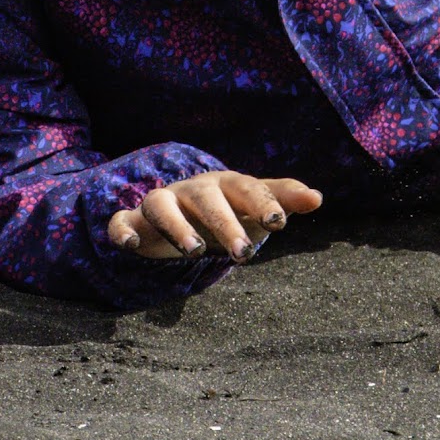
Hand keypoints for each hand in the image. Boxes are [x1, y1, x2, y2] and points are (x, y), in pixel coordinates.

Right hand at [103, 171, 322, 261]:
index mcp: (225, 184)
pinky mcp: (134, 223)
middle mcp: (191, 190)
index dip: (263, 201)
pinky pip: (121, 222)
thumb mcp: (256, 206)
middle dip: (225, 223)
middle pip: (206, 199)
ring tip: (195, 252)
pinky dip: (123, 231)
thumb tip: (318, 197)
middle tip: (244, 255)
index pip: (246, 186)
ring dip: (176, 226)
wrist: (182, 216)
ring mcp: (161, 204)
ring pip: (160, 205)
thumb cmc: (228, 211)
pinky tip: (132, 247)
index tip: (279, 222)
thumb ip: (283, 198)